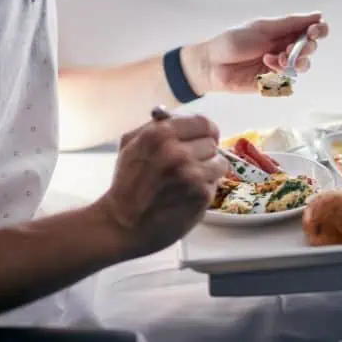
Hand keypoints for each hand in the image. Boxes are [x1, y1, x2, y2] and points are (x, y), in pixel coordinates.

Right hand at [96, 115, 228, 258]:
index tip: (204, 138)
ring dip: (208, 170)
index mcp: (160, 134)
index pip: (203, 122)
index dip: (205, 131)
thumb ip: (155, 126)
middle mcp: (177, 152)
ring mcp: (191, 174)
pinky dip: (205, 188)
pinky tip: (188, 194)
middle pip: (212, 142)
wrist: (123, 224)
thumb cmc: (127, 184)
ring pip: (219, 162)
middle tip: (189, 164)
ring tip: (189, 180)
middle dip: (203, 152)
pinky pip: (216, 183)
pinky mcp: (201, 194)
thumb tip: (180, 117)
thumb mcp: (130, 144)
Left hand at [181, 12, 328, 94]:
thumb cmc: (232, 42)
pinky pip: (288, 79)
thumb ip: (289, 23)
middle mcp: (284, 48)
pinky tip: (267, 64)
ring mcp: (280, 66)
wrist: (212, 64)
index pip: (311, 30)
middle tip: (292, 47)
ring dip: (295, 60)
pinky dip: (281, 71)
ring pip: (303, 66)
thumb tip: (317, 15)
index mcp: (283, 32)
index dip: (319, 30)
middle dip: (307, 47)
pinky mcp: (273, 82)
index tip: (315, 31)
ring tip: (278, 57)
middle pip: (310, 49)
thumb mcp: (262, 28)